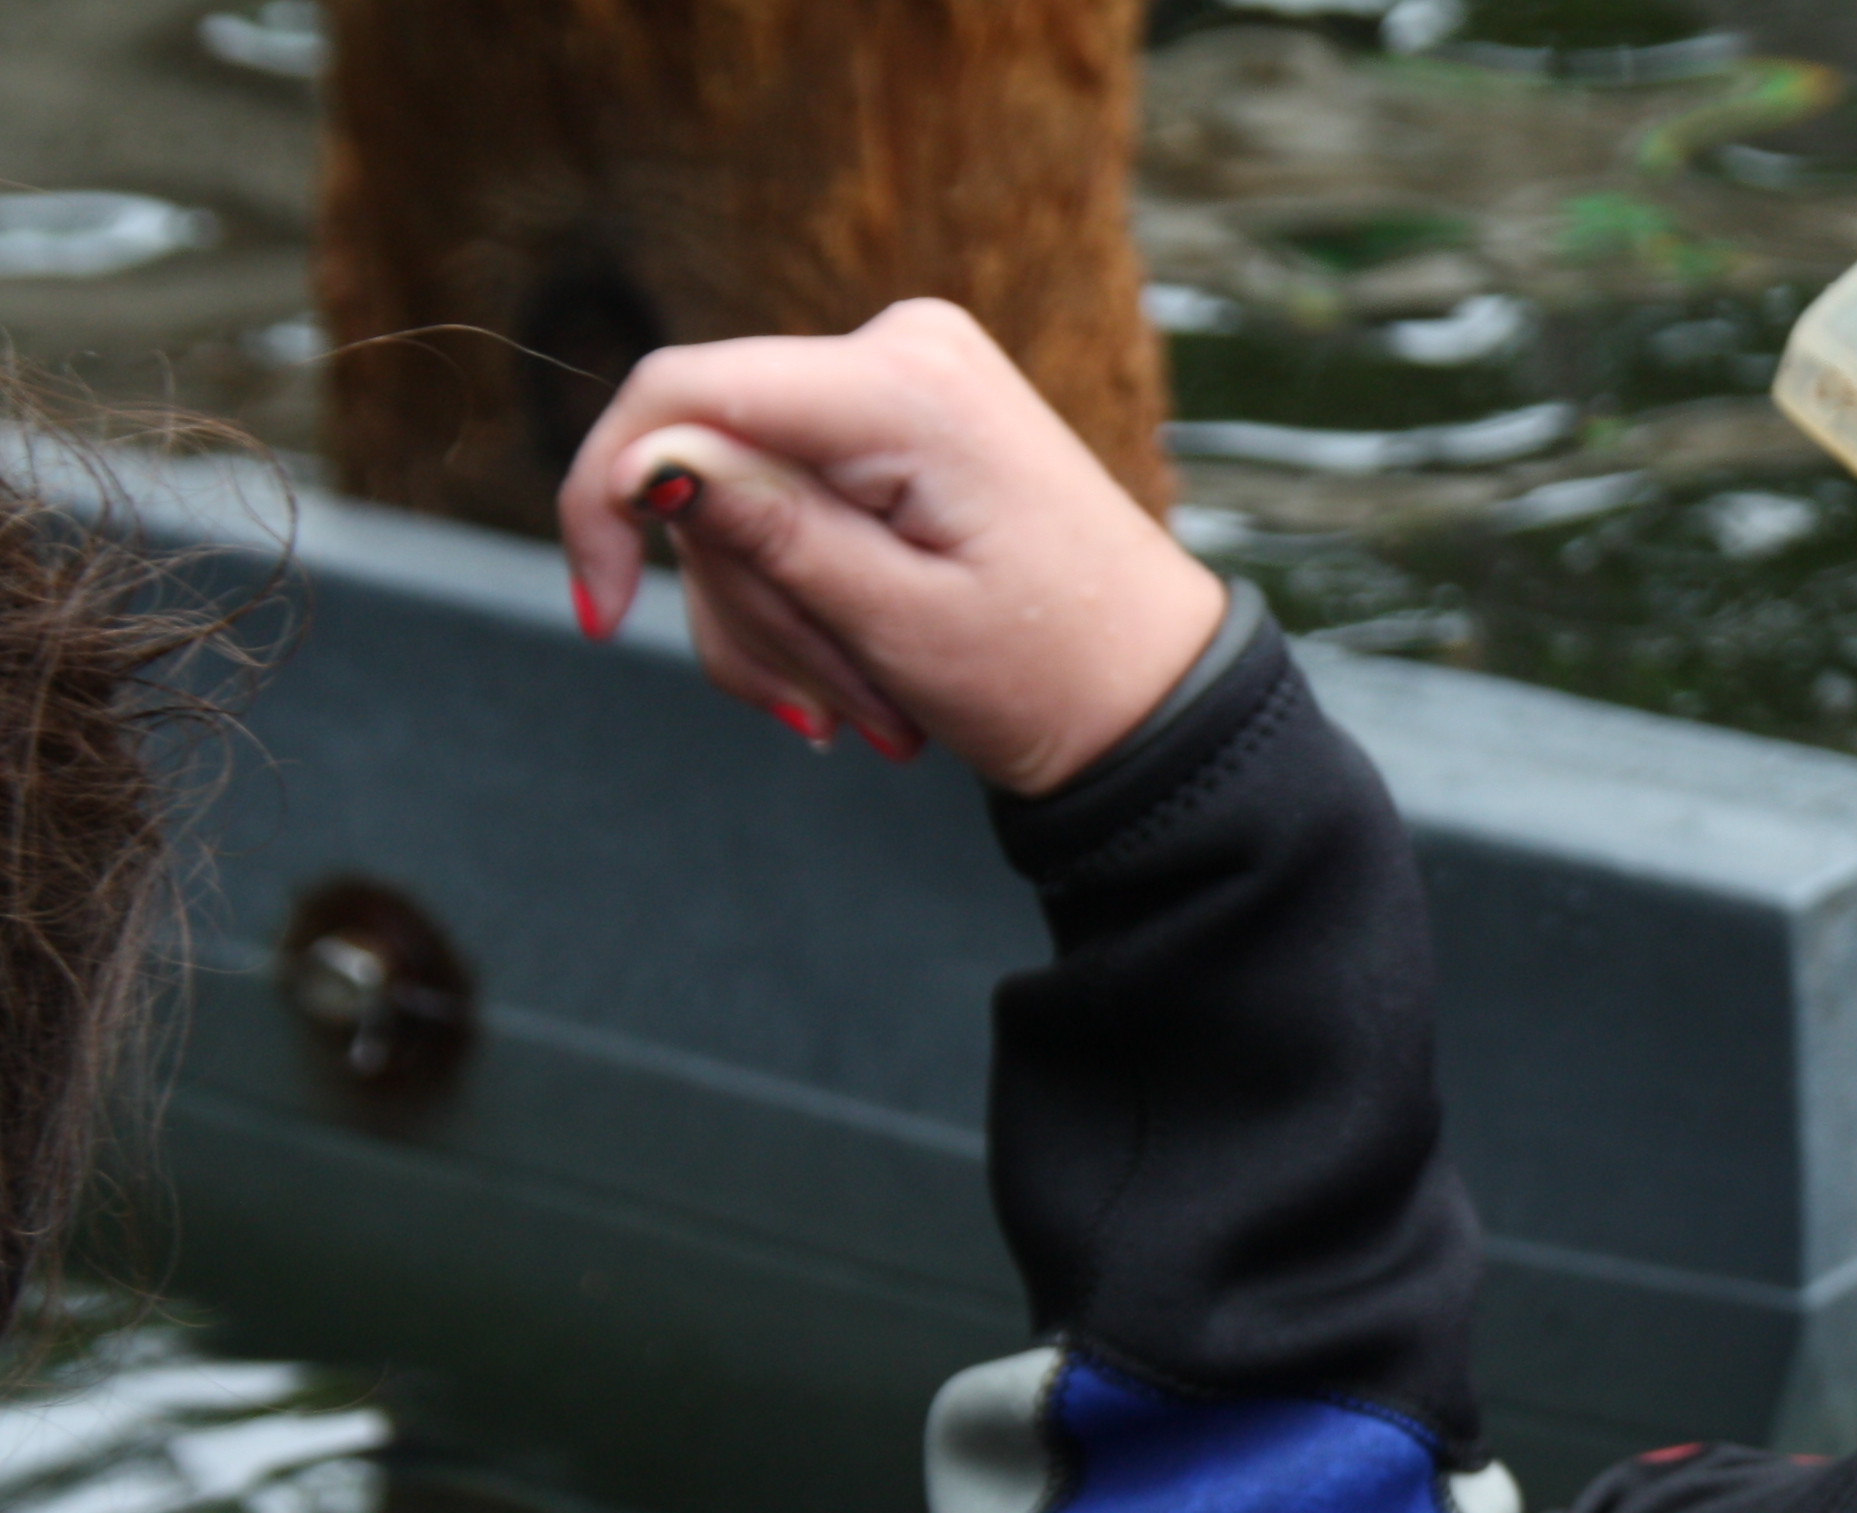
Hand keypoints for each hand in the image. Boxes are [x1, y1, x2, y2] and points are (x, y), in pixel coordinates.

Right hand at [557, 299, 1228, 796]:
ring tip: (876, 714)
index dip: (607, 493)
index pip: (682, 391)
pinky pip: (791, 506)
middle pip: (711, 466)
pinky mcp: (898, 426)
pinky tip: (868, 680)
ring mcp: (901, 381)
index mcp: (903, 384)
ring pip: (743, 506)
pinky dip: (810, 607)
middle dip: (756, 608)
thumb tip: (649, 460)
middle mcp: (898, 351)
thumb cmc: (1053, 673)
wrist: (1152, 699)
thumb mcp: (897, 621)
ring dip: (787, 629)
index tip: (599, 611)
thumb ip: (768, 530)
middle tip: (841, 714)